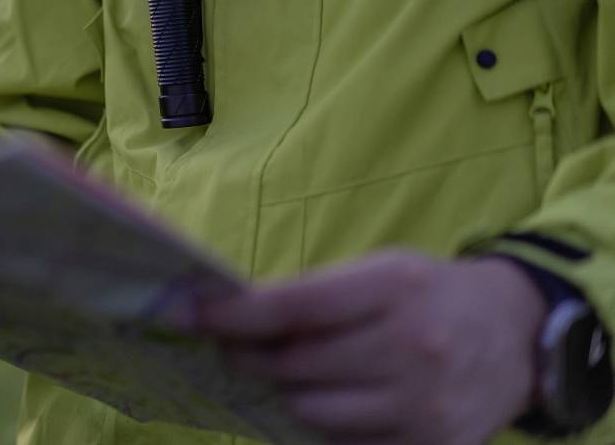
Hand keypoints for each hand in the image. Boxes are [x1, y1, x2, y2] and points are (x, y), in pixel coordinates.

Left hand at [192, 250, 547, 444]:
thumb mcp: (377, 271)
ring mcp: (426, 406)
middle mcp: (413, 347)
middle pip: (295, 366)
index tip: (185, 313)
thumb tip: (227, 316)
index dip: (231, 315)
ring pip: (312, 413)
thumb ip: (311, 295)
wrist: (513, 334)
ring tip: (283, 374)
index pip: (293, 308)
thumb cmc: (425, 294)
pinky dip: (326, 426)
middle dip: (248, 356)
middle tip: (231, 347)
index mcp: (393, 288)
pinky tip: (330, 401)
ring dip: (284, 393)